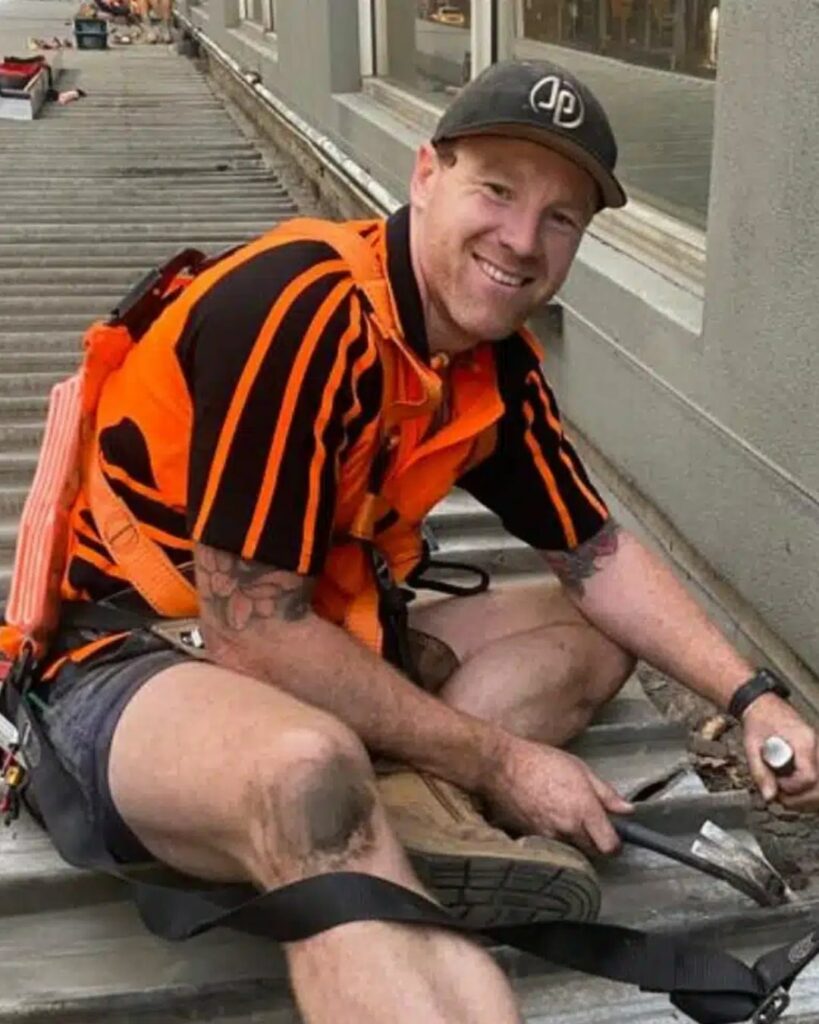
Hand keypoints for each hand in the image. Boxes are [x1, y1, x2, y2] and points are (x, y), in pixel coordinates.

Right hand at [482, 734, 632, 855]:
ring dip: (574, 838)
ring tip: (565, 813)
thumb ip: (606, 793)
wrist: (502, 766)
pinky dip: (555, 835)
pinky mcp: (533, 837)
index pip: (610, 846)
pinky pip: (553, 843)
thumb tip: (626, 809)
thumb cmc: (540, 761)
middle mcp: (568, 827)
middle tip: (590, 819)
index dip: (615, 843)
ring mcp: (548, 835)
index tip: (614, 834)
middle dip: (596, 840)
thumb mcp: (580, 769)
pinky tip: (549, 815)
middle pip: (593, 851)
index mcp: (584, 810)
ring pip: (572, 849)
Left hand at [741, 693, 818, 808]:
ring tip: (785, 792)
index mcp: (803, 741)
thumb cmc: (758, 720)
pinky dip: (809, 790)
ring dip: (805, 797)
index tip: (777, 785)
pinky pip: (818, 779)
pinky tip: (795, 791)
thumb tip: (768, 797)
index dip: (792, 788)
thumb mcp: (752, 746)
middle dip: (799, 798)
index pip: (809, 777)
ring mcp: (818, 750)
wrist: (763, 705)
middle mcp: (816, 746)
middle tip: (780, 796)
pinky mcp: (816, 754)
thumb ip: (759, 772)